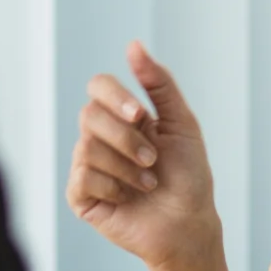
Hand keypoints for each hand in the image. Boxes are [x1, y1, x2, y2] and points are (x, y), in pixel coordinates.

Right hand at [66, 42, 219, 270]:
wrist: (188, 225)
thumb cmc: (189, 177)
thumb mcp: (182, 124)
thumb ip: (159, 84)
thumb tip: (133, 45)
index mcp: (122, 117)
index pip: (98, 86)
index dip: (114, 96)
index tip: (140, 114)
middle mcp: (100, 138)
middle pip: (89, 115)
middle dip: (126, 138)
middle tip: (152, 160)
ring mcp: (87, 166)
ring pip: (86, 146)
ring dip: (126, 167)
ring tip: (147, 184)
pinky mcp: (80, 196)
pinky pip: (82, 177)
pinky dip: (112, 186)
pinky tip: (126, 198)